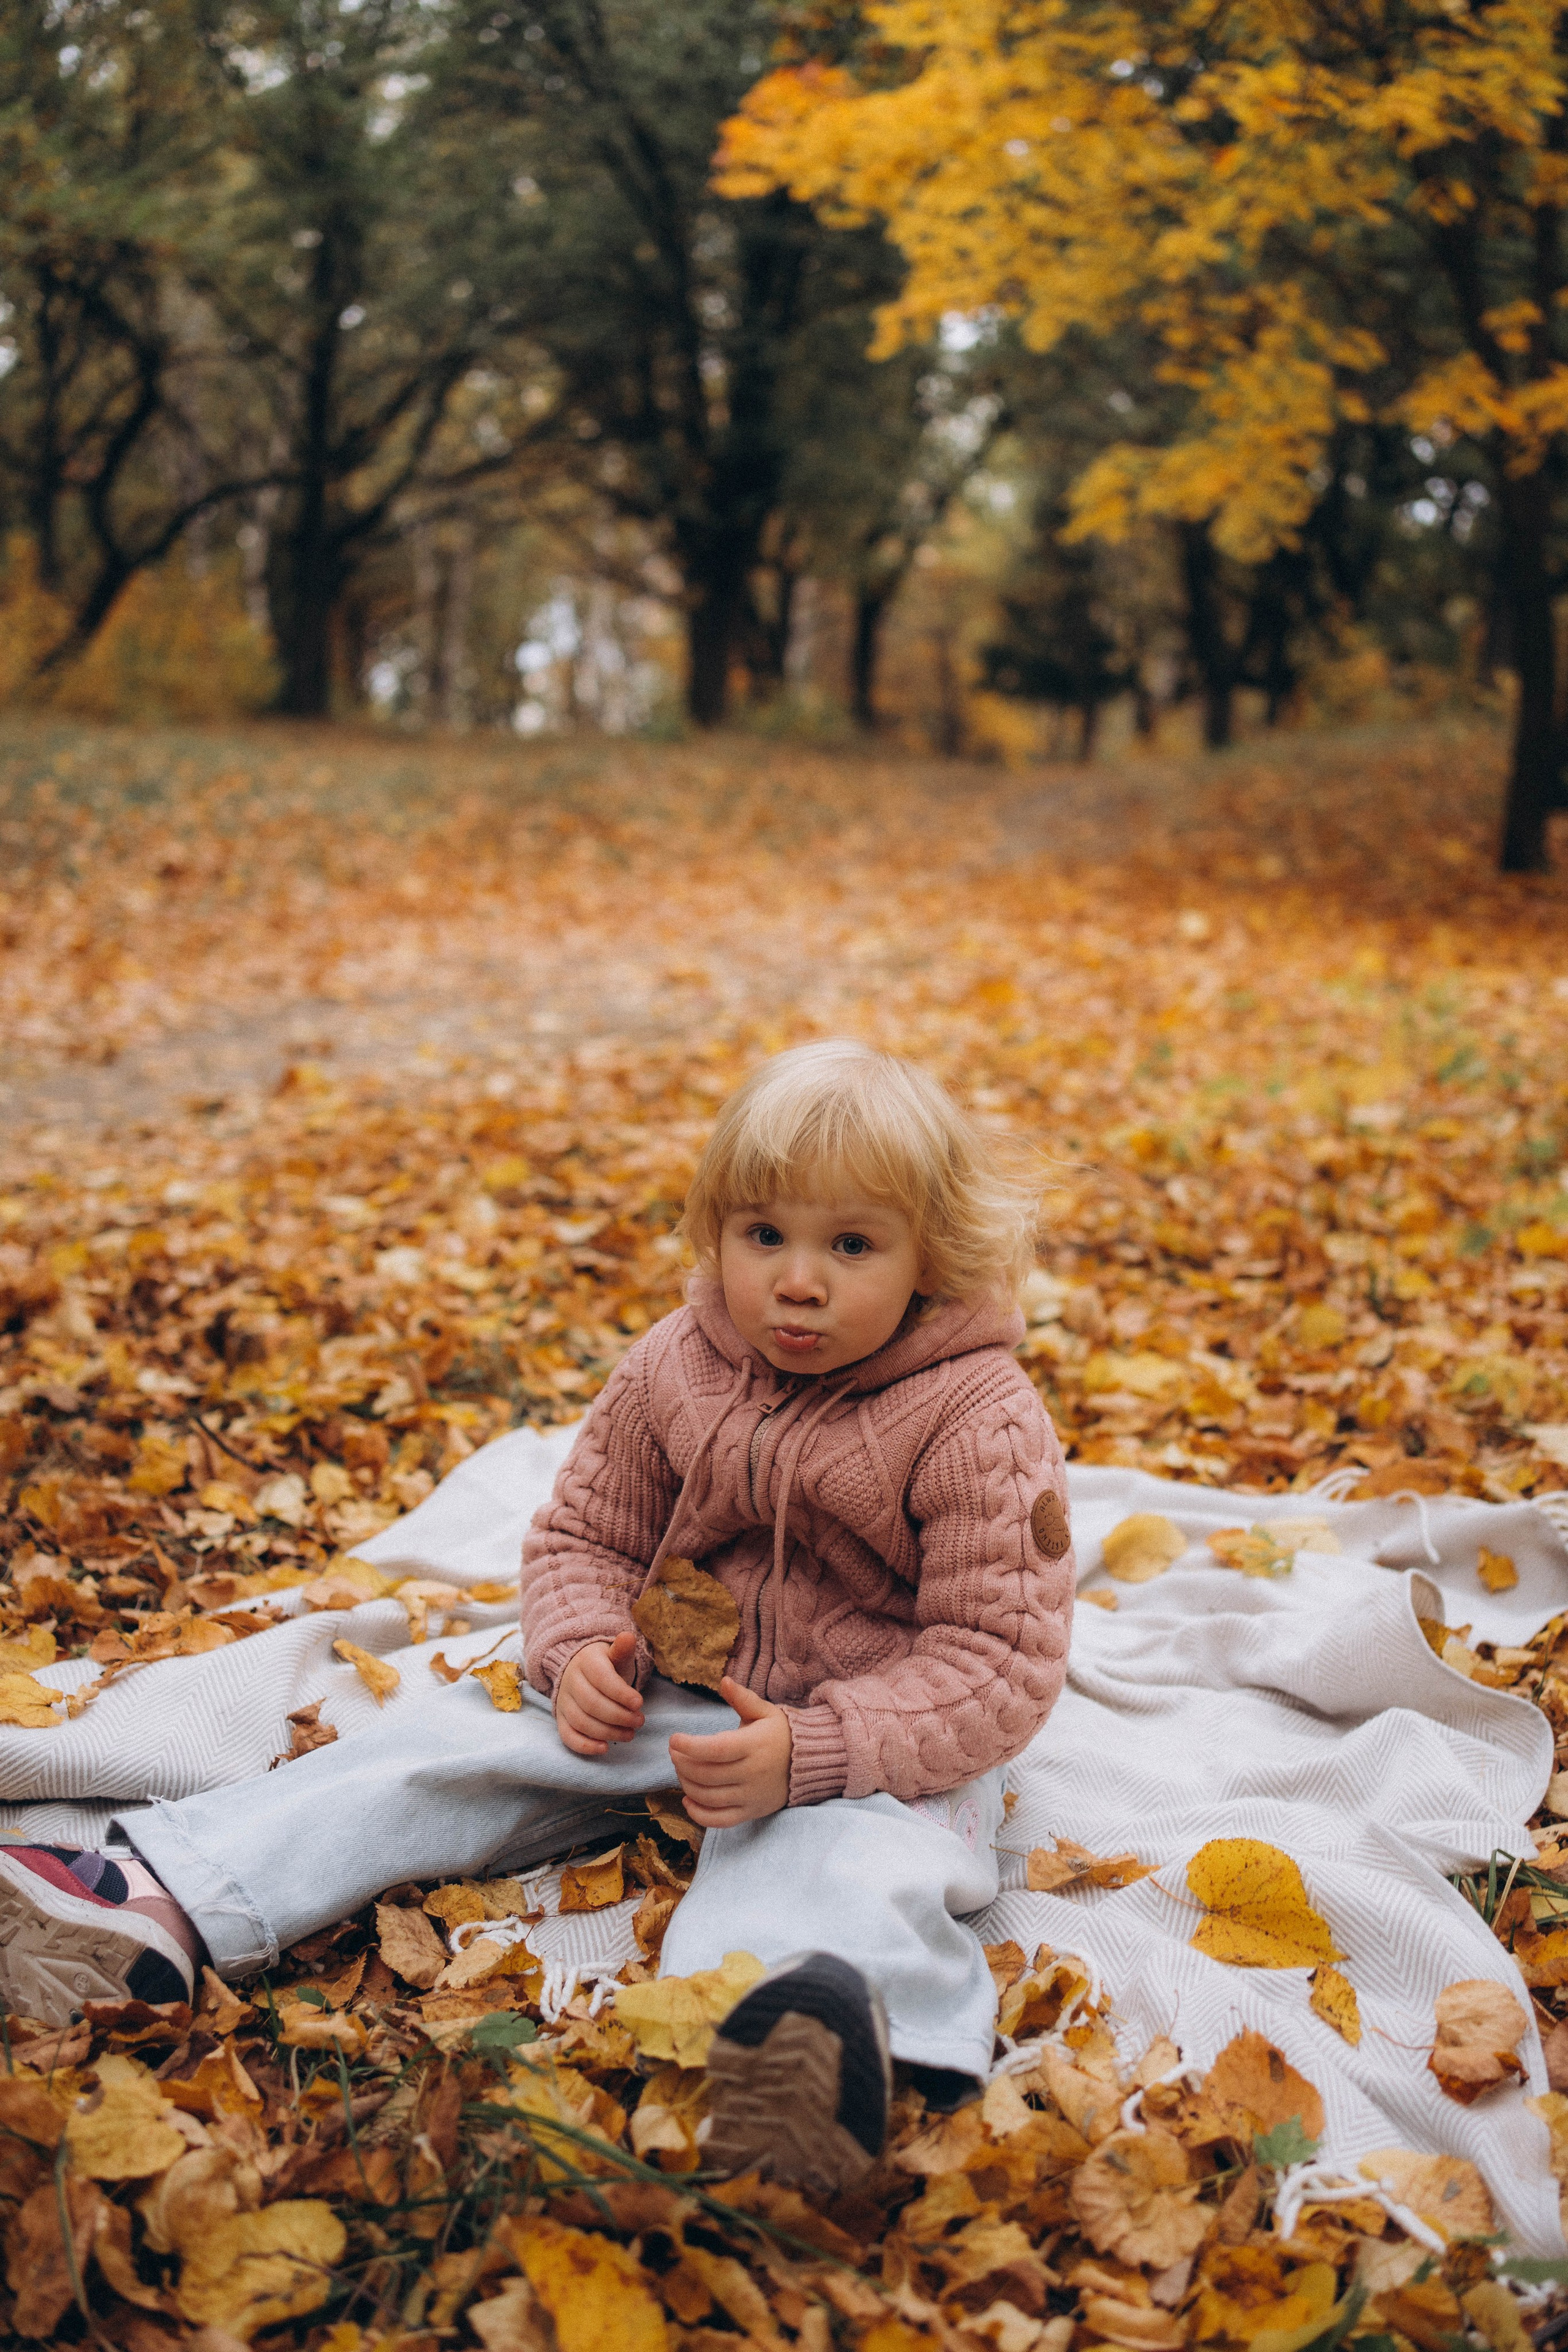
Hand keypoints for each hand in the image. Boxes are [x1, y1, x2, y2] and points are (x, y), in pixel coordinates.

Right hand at [555, 1632, 644, 1755]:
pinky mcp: (561, 1719)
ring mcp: (564, 1702)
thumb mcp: (615, 1655)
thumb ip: (622, 1650)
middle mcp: (571, 1682)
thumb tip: (628, 1637)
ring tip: (630, 1734)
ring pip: (581, 1721)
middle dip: (619, 1716)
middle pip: (592, 1703)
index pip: (601, 1679)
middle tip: (639, 1721)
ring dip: (608, 1732)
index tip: (640, 1703)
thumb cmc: (605, 1665)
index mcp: (586, 1662)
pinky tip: (604, 1748)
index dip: (620, 1693)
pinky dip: (584, 1745)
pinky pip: (567, 1735)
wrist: (581, 1671)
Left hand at [667, 1678, 791, 1826]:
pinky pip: (720, 1820)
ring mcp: (751, 1796)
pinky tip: (687, 1799)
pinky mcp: (751, 1812)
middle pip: (707, 1774)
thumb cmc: (781, 1734)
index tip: (673, 1739)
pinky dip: (699, 1814)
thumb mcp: (765, 1712)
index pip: (717, 1749)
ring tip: (680, 1769)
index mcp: (754, 1745)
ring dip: (686, 1784)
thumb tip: (724, 1681)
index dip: (691, 1746)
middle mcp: (752, 1773)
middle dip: (682, 1763)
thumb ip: (743, 1698)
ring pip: (709, 1797)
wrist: (809, 1763)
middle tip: (674, 1752)